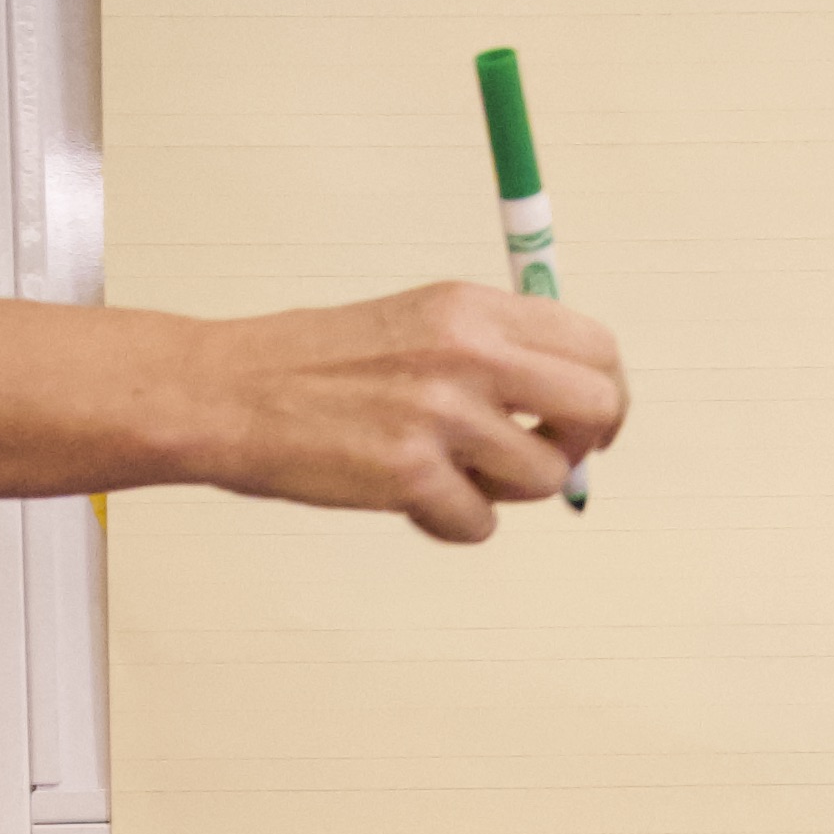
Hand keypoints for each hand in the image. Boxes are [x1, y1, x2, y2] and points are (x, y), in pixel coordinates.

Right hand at [194, 281, 626, 544]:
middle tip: (544, 461)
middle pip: (597, 407)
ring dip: (505, 492)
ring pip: (544, 478)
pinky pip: (480, 525)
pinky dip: (450, 524)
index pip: (595, 346)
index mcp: (473, 308)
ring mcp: (442, 414)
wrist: (230, 393)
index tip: (586, 423)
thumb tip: (570, 407)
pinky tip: (409, 499)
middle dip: (581, 446)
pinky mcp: (412, 475)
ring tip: (450, 475)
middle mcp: (468, 353)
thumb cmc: (313, 365)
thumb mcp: (416, 323)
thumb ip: (493, 352)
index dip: (604, 393)